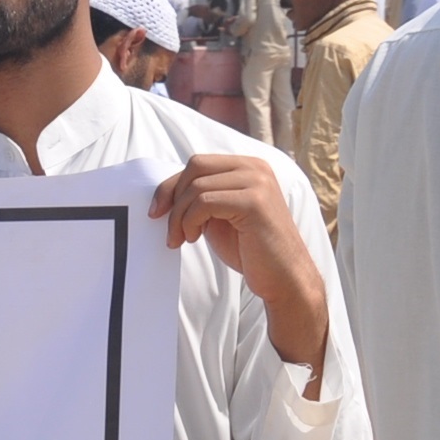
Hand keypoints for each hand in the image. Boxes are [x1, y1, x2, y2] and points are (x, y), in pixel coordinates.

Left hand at [149, 154, 326, 386]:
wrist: (282, 275)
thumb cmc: (248, 248)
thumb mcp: (218, 216)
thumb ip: (200, 199)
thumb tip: (163, 194)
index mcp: (247, 167)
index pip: (198, 163)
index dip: (171, 186)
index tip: (157, 212)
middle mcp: (255, 167)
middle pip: (195, 167)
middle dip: (172, 198)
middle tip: (169, 229)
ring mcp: (257, 182)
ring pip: (196, 187)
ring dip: (179, 217)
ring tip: (183, 239)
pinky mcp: (254, 201)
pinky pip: (204, 202)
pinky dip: (190, 221)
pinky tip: (195, 238)